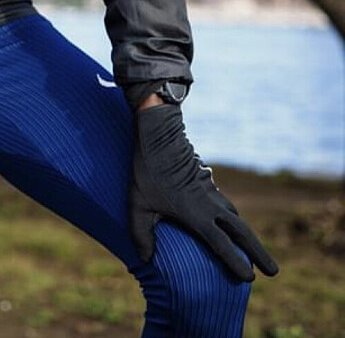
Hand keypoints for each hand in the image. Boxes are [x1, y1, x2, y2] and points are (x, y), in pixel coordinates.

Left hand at [130, 103, 277, 282]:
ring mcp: (210, 191)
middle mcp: (209, 205)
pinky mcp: (206, 180)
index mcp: (196, 214)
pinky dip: (231, 217)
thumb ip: (141, 233)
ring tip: (253, 251)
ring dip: (246, 235)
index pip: (221, 243)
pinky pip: (224, 203)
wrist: (159, 133)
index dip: (236, 261)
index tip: (250, 279)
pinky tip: (229, 222)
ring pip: (235, 216)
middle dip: (259, 253)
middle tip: (273, 272)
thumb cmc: (147, 169)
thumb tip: (145, 260)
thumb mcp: (138, 204)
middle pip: (242, 232)